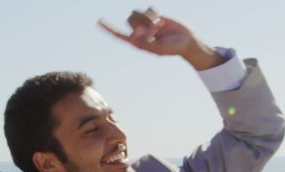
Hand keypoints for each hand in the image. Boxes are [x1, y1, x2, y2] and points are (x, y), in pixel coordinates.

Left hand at [98, 8, 223, 69]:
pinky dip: (155, 14)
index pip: (119, 35)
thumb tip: (135, 32)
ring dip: (147, 18)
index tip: (98, 21)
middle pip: (130, 20)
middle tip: (154, 31)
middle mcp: (139, 32)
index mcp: (137, 42)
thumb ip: (146, 42)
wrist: (185, 40)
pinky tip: (162, 21)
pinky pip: (149, 9)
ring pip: (137, 13)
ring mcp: (146, 23)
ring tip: (158, 26)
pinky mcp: (153, 15)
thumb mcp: (159, 49)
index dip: (109, 28)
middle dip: (142, 23)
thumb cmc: (172, 48)